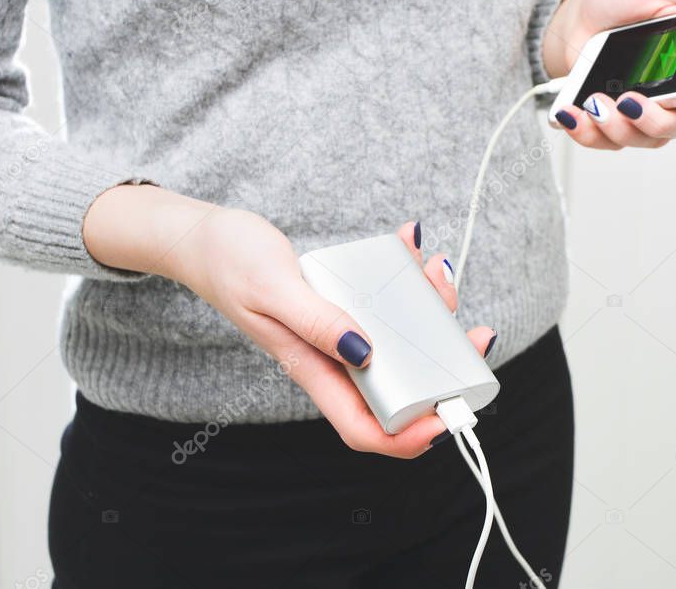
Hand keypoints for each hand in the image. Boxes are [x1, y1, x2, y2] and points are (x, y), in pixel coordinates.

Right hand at [84, 185, 493, 457]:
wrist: (206, 239)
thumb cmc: (230, 263)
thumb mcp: (274, 288)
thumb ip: (317, 321)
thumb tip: (364, 352)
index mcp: (312, 368)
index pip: (364, 427)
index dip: (409, 437)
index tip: (447, 417)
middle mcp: (332, 358)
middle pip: (399, 386)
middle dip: (442, 365)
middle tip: (469, 333)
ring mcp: (340, 334)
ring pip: (402, 342)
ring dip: (431, 313)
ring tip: (435, 269)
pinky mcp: (345, 308)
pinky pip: (387, 304)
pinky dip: (407, 279)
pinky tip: (409, 246)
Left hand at [542, 0, 675, 148]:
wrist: (579, 12)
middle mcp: (675, 94)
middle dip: (652, 121)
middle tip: (630, 101)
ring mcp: (643, 112)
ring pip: (640, 139)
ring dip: (616, 126)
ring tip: (595, 101)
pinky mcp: (611, 121)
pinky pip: (603, 141)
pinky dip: (586, 133)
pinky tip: (574, 115)